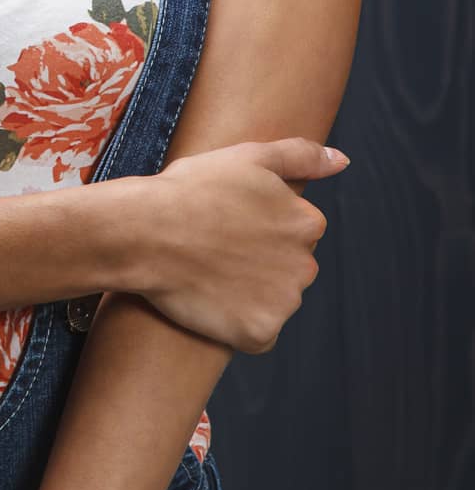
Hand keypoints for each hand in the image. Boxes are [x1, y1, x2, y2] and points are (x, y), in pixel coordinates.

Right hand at [92, 137, 347, 352]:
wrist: (146, 232)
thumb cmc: (192, 189)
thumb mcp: (249, 156)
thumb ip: (302, 155)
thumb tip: (343, 161)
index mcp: (306, 223)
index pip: (295, 232)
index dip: (258, 227)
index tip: (228, 222)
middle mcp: (305, 265)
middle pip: (287, 269)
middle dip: (260, 262)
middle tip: (216, 248)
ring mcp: (284, 303)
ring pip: (274, 301)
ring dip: (250, 293)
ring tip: (209, 273)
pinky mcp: (259, 332)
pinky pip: (258, 334)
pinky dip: (238, 324)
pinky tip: (210, 301)